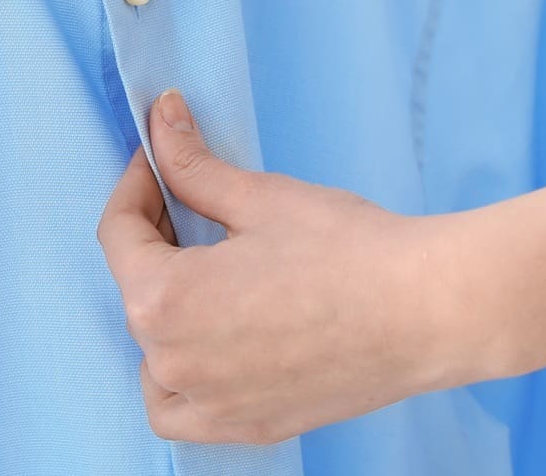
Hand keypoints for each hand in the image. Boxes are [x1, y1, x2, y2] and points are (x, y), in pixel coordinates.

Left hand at [97, 90, 545, 445]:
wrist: (428, 309)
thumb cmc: (350, 251)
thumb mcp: (259, 198)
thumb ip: (193, 167)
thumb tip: (160, 120)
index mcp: (162, 302)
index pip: (117, 233)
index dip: (136, 185)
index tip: (158, 162)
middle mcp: (173, 365)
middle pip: (137, 292)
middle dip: (158, 241)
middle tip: (193, 203)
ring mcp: (211, 406)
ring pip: (154, 358)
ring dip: (165, 315)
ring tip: (209, 274)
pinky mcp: (250, 426)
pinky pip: (188, 408)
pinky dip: (187, 378)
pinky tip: (220, 340)